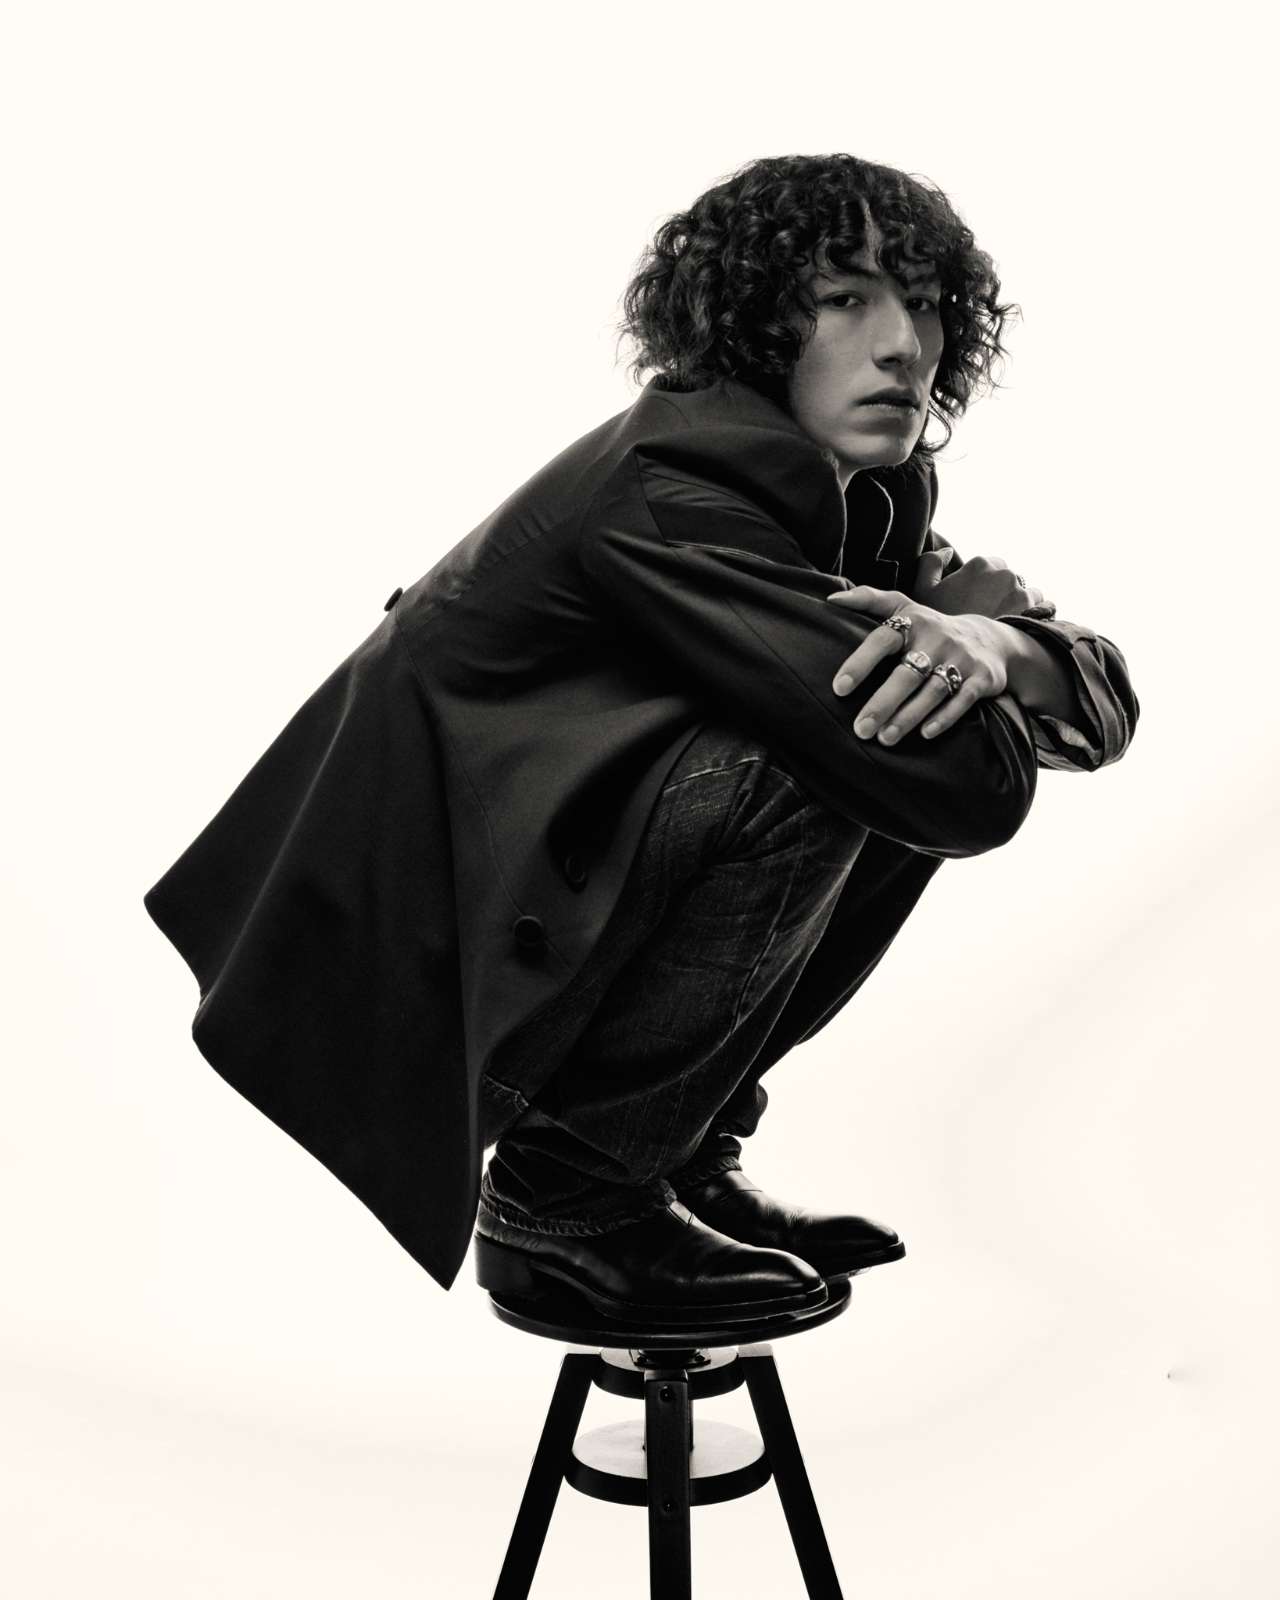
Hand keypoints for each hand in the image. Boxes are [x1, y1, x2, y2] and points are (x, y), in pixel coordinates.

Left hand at [825, 584, 1018, 743]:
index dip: (861, 662)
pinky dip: (945, 717)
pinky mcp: (981, 679)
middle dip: (883, 703)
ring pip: (933, 690)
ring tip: (885, 738)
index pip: (883, 639)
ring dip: (908, 716)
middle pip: (907, 674)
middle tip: (861, 729)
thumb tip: (831, 598)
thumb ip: (869, 599)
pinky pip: (962, 700)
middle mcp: (937, 639)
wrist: (993, 640)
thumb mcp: (905, 607)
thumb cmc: (933, 628)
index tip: (839, 688)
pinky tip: (925, 734)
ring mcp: (961, 659)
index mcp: (914, 622)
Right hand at [911, 549, 1051, 618]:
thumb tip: (947, 551)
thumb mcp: (923, 592)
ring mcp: (1022, 591)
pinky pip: (1043, 608)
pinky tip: (1019, 628)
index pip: (989, 566)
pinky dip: (1034, 615)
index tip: (976, 600)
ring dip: (1020, 603)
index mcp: (980, 564)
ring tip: (1005, 623)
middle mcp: (1005, 573)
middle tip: (989, 613)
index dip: (982, 583)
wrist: (959, 657)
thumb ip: (931, 564)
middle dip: (1002, 592)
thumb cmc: (939, 626)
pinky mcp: (1035, 611)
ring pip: (1028, 592)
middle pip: (1009, 578)